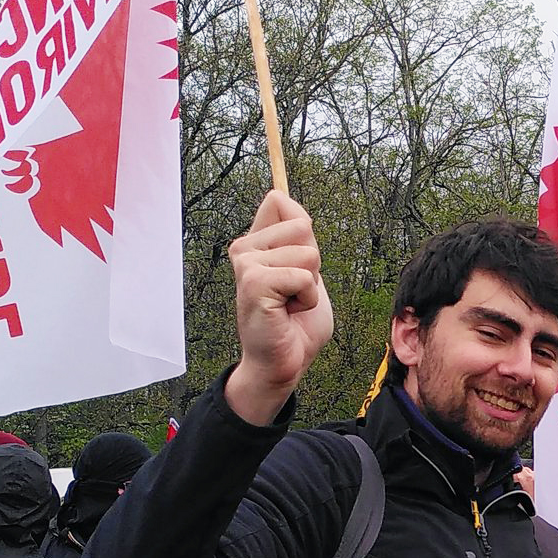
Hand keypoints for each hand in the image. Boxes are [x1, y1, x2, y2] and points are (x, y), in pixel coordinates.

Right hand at [224, 190, 332, 425]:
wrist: (284, 364)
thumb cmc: (296, 324)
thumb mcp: (307, 270)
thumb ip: (299, 236)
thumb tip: (279, 193)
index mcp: (255, 243)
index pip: (281, 202)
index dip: (303, 233)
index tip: (293, 267)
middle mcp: (244, 248)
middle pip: (303, 226)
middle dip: (313, 264)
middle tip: (293, 293)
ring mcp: (246, 264)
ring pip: (307, 253)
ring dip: (310, 286)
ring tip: (290, 305)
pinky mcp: (253, 282)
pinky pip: (304, 277)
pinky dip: (308, 299)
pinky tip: (287, 313)